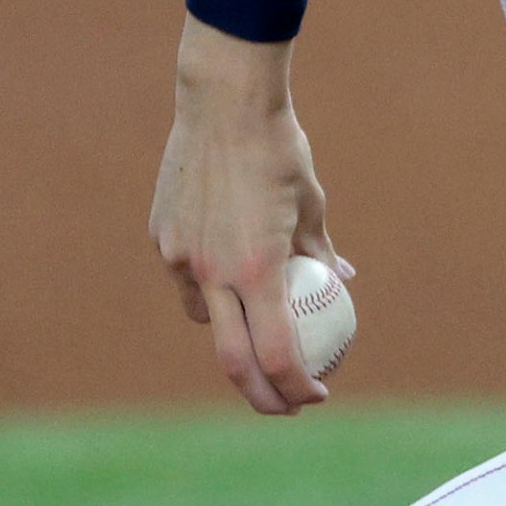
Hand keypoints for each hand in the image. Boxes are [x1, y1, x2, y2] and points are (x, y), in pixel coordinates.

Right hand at [149, 14, 350, 414]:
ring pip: (205, 318)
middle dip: (261, 396)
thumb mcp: (312, 200)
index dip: (298, 387)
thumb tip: (343, 278)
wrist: (223, 101)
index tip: (317, 395)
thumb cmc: (278, 147)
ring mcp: (181, 256)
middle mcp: (212, 272)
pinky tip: (229, 271)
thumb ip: (322, 247)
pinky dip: (209, 286)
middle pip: (233, 361)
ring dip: (232, 334)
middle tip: (286, 404)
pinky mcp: (162, 236)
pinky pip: (186, 277)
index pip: (277, 356)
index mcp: (257, 269)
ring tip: (258, 328)